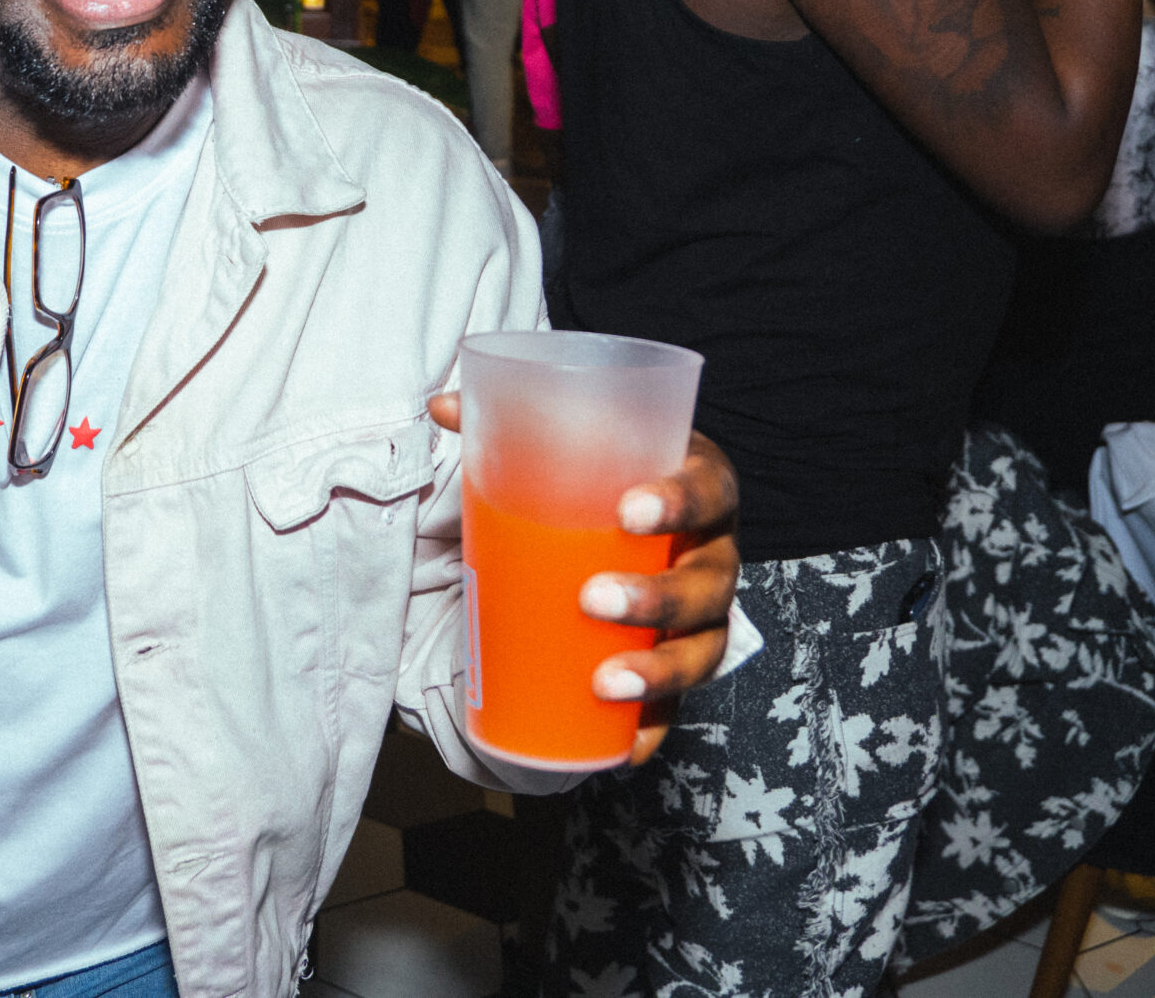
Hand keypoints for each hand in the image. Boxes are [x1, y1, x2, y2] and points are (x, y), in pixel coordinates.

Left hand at [431, 405, 741, 766]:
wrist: (630, 524)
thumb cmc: (604, 480)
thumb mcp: (572, 447)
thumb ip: (509, 423)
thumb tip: (442, 403)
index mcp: (698, 487)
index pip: (709, 488)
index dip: (680, 499)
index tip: (629, 510)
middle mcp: (712, 553)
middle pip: (707, 582)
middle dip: (658, 597)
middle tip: (593, 599)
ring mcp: (703, 615)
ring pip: (702, 649)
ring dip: (659, 671)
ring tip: (605, 682)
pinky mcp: (679, 662)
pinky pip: (679, 705)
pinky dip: (654, 729)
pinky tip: (625, 751)